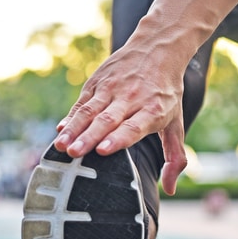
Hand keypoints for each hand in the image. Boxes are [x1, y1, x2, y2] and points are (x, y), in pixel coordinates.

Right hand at [53, 48, 187, 193]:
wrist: (158, 49)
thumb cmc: (166, 94)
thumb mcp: (175, 123)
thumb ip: (175, 157)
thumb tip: (170, 189)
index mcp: (153, 110)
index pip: (134, 127)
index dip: (118, 138)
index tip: (103, 150)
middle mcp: (132, 98)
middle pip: (108, 120)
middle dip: (89, 137)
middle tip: (74, 153)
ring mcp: (113, 88)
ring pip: (91, 111)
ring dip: (74, 129)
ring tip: (61, 146)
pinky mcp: (98, 82)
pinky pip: (83, 102)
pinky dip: (71, 116)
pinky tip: (61, 130)